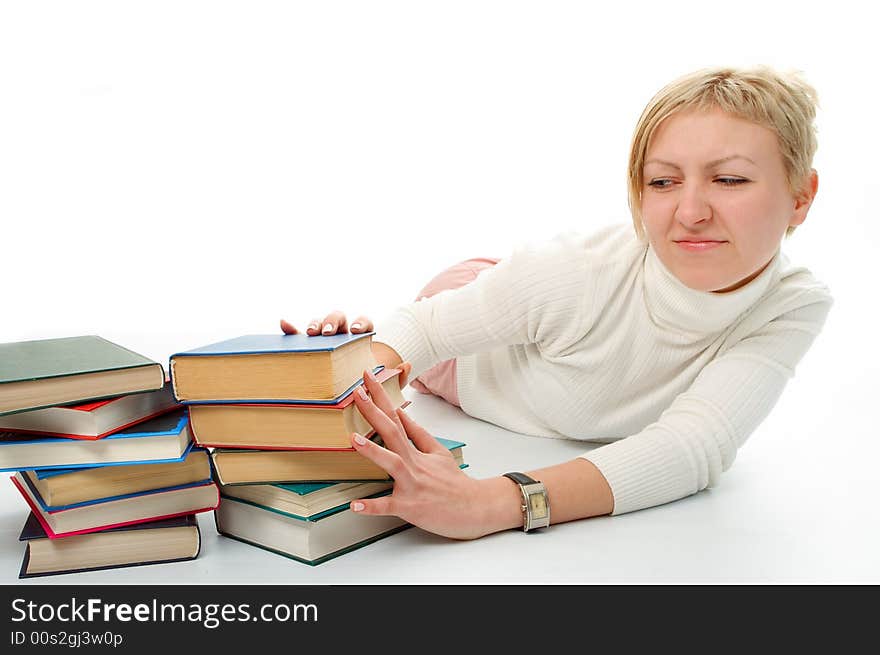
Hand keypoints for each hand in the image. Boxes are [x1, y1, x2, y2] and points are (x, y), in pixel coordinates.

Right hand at [280, 314, 411, 386]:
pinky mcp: (307, 348)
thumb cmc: (367, 389)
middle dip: (334, 322)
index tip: (356, 331)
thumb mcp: (385, 387)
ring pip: (319, 324)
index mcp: (361, 339)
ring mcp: (324, 340)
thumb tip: (406, 365)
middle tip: (330, 333)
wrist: (352, 399)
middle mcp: (342, 335)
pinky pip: (297, 336)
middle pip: (338, 319)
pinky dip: (291, 328)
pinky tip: (284, 325)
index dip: (360, 323)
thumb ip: (398, 378)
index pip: (363, 323)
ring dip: (315, 324)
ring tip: (312, 333)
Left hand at [348, 368, 499, 539]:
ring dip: (372, 451)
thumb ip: (416, 433)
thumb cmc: (453, 482)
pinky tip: (355, 505)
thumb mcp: (437, 451)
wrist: (473, 507)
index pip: (395, 416)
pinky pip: (388, 507)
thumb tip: (399, 412)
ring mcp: (411, 484)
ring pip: (391, 464)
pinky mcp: (409, 506)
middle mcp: (412, 463)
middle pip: (392, 432)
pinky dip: (372, 506)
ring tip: (353, 439)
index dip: (381, 396)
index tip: (368, 377)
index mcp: (415, 450)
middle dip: (373, 411)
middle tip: (357, 393)